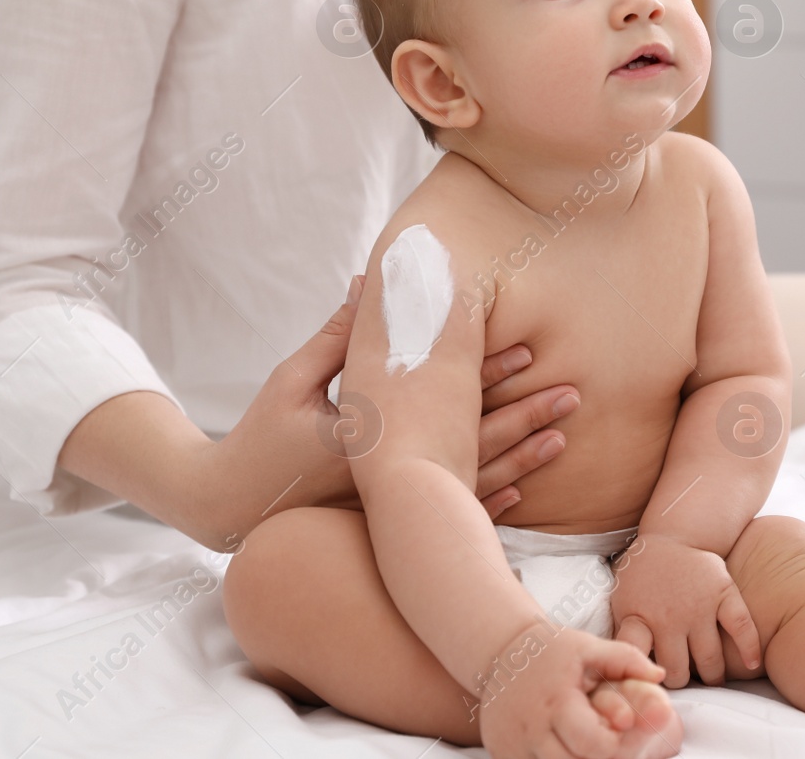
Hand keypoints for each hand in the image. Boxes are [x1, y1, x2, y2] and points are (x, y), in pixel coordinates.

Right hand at [203, 276, 578, 544]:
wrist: (231, 508)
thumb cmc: (259, 436)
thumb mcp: (290, 381)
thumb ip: (335, 337)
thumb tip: (372, 284)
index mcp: (368, 435)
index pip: (441, 398)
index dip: (488, 373)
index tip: (530, 348)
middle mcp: (389, 473)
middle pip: (472, 440)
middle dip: (525, 417)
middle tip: (573, 391)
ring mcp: (392, 503)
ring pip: (471, 481)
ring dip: (521, 458)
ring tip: (564, 437)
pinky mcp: (389, 521)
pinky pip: (448, 511)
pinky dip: (487, 500)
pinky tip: (523, 490)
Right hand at [479, 622, 676, 758]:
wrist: (499, 650)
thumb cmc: (551, 650)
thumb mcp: (588, 646)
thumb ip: (626, 659)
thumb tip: (660, 676)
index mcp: (557, 702)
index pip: (594, 745)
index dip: (615, 745)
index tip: (619, 730)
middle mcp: (532, 729)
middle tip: (605, 743)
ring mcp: (513, 745)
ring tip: (585, 745)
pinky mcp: (501, 754)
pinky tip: (564, 748)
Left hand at [612, 534, 761, 687]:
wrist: (673, 534)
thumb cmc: (643, 573)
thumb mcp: (621, 599)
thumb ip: (624, 631)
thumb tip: (622, 666)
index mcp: (639, 616)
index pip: (635, 655)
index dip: (640, 675)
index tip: (646, 684)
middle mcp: (670, 616)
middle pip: (677, 670)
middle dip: (679, 681)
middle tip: (683, 681)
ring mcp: (700, 605)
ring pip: (709, 659)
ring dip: (712, 676)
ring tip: (712, 679)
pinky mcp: (724, 593)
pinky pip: (741, 627)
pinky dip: (750, 649)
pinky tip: (751, 665)